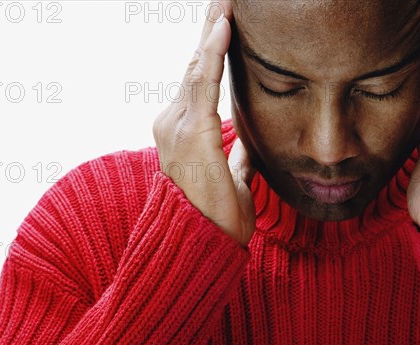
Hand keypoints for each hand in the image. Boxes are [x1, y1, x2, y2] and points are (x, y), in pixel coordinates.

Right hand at [152, 0, 255, 245]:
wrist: (204, 244)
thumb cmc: (217, 215)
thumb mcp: (231, 177)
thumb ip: (235, 156)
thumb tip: (246, 145)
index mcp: (183, 130)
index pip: (199, 79)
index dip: (212, 48)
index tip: (226, 20)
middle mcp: (173, 122)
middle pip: (195, 64)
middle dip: (211, 28)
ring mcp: (177, 126)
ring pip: (197, 66)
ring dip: (213, 29)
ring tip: (226, 1)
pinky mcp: (191, 133)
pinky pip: (203, 83)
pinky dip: (213, 52)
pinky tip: (224, 26)